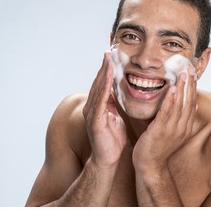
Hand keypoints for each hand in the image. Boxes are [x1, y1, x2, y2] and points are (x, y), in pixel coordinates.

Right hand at [83, 51, 126, 169]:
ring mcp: (92, 113)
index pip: (103, 85)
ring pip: (99, 89)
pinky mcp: (95, 120)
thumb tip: (118, 94)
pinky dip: (104, 88)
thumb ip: (114, 106)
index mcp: (99, 106)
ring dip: (103, 74)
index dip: (107, 71)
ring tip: (108, 60)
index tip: (111, 57)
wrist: (107, 158)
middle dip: (104, 67)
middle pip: (99, 83)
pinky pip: (101, 101)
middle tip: (108, 52)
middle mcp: (92, 107)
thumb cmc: (113, 140)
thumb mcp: (116, 118)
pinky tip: (108, 79)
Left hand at [132, 67, 196, 172]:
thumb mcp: (172, 131)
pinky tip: (172, 89)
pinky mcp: (160, 131)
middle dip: (190, 84)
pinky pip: (167, 112)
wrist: (150, 165)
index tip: (192, 75)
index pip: (192, 104)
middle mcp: (182, 127)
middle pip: (188, 102)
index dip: (193, 88)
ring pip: (179, 105)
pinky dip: (170, 100)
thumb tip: (186, 104)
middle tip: (190, 69)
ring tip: (183, 74)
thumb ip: (177, 117)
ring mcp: (172, 130)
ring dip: (182, 88)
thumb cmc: (158, 147)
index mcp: (185, 127)